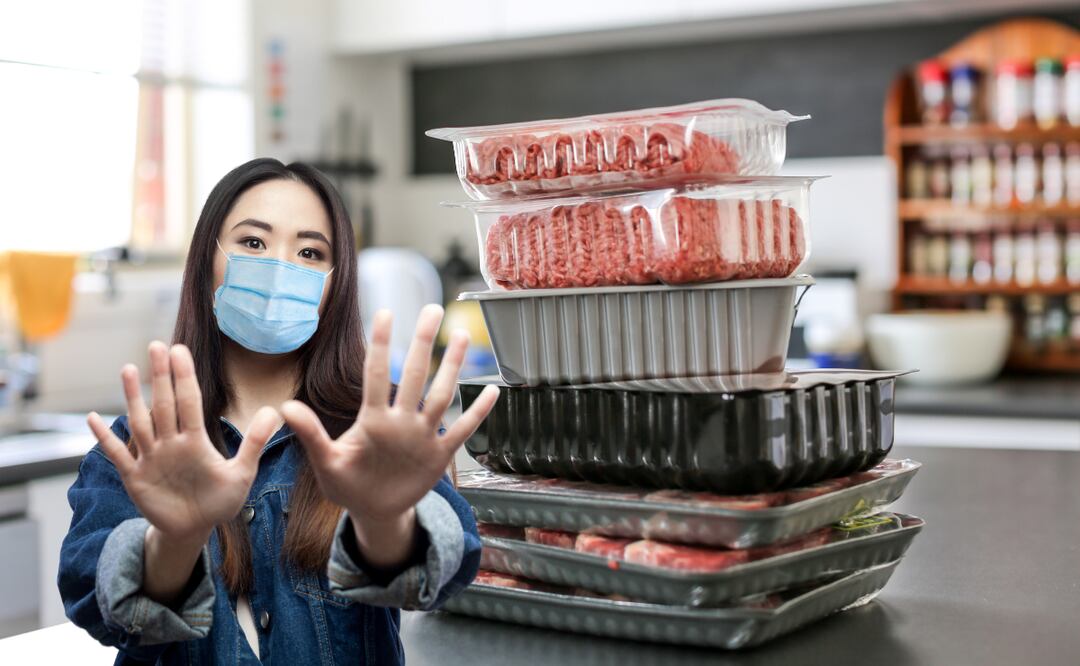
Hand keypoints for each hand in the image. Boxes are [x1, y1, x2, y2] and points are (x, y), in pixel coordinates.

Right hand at [89, 342, 280, 542]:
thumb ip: (254, 442)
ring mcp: (151, 459)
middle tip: (156, 344)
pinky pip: (117, 455)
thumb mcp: (242, 473)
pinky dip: (105, 439)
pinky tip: (92, 418)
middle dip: (161, 376)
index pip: (190, 403)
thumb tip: (275, 411)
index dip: (185, 378)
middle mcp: (171, 443)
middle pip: (164, 405)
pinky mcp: (135, 478)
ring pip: (140, 423)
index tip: (180, 350)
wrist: (195, 529)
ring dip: (132, 398)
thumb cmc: (219, 500)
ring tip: (128, 369)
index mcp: (195, 441)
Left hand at [280, 305, 498, 538]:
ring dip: (452, 367)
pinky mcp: (439, 456)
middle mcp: (401, 421)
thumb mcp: (326, 463)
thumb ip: (311, 435)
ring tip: (462, 336)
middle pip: (416, 375)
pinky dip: (477, 413)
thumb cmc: (347, 486)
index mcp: (373, 421)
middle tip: (433, 309)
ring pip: (441, 396)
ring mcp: (422, 436)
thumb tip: (284, 408)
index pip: (377, 376)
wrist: (373, 511)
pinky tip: (491, 391)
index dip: (381, 346)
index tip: (386, 312)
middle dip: (423, 342)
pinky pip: (462, 431)